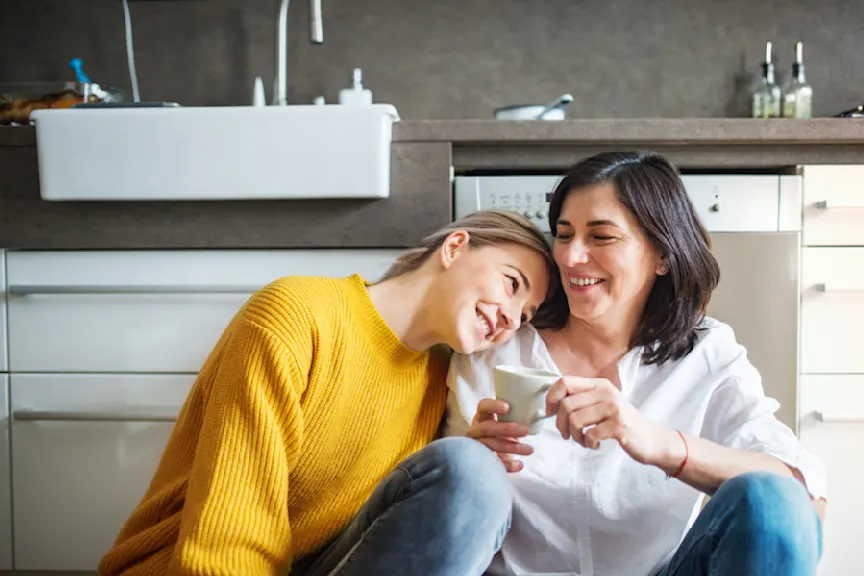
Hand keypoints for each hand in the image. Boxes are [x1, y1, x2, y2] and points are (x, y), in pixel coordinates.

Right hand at [466, 398, 533, 472]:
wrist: (493, 454)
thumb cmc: (501, 434)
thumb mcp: (505, 423)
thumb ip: (514, 417)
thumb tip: (537, 412)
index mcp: (482, 417)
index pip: (483, 406)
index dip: (493, 406)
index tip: (508, 407)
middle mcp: (476, 430)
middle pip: (487, 428)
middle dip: (507, 429)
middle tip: (525, 430)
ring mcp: (477, 446)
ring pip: (491, 445)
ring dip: (512, 447)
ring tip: (529, 449)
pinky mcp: (481, 461)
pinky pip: (493, 462)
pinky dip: (507, 464)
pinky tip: (520, 465)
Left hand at [545, 376, 674, 465]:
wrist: (652, 440)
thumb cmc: (621, 423)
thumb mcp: (602, 404)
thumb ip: (581, 400)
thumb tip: (551, 405)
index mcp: (599, 384)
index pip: (564, 382)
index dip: (551, 398)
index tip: (549, 413)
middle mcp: (606, 392)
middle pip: (566, 404)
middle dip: (561, 424)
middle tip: (567, 435)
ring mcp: (613, 407)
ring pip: (576, 420)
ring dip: (575, 436)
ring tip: (583, 441)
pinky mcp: (619, 425)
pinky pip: (590, 434)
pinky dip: (588, 443)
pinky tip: (595, 444)